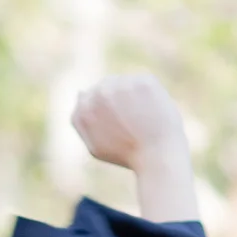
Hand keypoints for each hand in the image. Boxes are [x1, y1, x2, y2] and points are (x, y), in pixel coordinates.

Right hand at [71, 72, 186, 171]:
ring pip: (124, 84)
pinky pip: (143, 83)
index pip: (87, 99)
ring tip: (141, 120)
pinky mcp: (142, 81)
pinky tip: (152, 113)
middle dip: (117, 101)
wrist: (156, 155)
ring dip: (132, 96)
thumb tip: (80, 92)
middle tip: (131, 124)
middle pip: (106, 87)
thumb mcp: (96, 146)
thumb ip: (83, 120)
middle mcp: (99, 93)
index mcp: (84, 110)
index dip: (104, 112)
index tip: (115, 125)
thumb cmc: (126, 155)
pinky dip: (148, 96)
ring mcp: (121, 84)